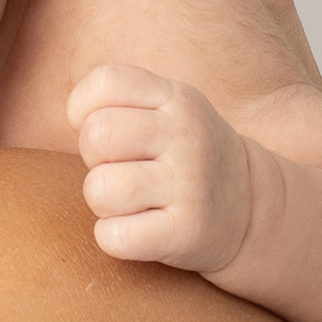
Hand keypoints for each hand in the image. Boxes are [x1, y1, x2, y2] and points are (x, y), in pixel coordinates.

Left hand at [66, 63, 254, 271]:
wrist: (249, 208)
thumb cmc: (184, 158)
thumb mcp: (166, 112)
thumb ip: (118, 102)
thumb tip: (72, 116)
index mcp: (175, 97)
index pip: (105, 83)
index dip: (83, 110)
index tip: (104, 134)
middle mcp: (185, 134)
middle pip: (96, 136)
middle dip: (93, 160)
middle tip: (119, 171)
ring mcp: (189, 183)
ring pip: (100, 189)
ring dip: (102, 203)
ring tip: (129, 203)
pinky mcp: (185, 231)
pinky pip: (114, 236)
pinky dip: (113, 238)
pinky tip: (136, 231)